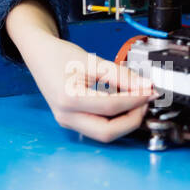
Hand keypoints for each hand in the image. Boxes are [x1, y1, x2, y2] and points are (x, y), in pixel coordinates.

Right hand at [6, 2, 157, 142]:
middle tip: (145, 101)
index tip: (151, 90)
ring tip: (136, 102)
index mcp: (69, 99)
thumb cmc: (59, 55)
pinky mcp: (71, 121)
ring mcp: (67, 121)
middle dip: (132, 119)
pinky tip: (122, 105)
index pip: (111, 106)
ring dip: (124, 122)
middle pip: (108, 131)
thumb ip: (119, 75)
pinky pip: (97, 128)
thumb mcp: (91, 61)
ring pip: (104, 134)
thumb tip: (144, 86)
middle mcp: (66, 116)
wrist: (39, 55)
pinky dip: (114, 120)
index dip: (136, 99)